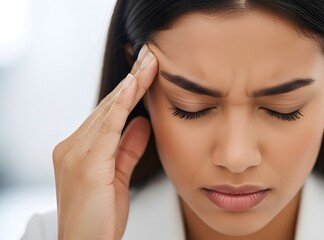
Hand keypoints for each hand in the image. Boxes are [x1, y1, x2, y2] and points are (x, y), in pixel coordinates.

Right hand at [52, 44, 156, 239]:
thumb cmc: (100, 218)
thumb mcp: (118, 177)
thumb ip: (128, 149)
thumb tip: (142, 123)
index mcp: (78, 151)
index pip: (108, 113)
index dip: (128, 91)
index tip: (146, 71)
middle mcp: (71, 147)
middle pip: (107, 107)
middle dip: (131, 81)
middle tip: (151, 57)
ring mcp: (74, 155)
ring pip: (107, 112)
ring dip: (130, 85)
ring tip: (149, 63)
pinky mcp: (84, 165)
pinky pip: (106, 128)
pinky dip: (120, 105)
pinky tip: (132, 86)